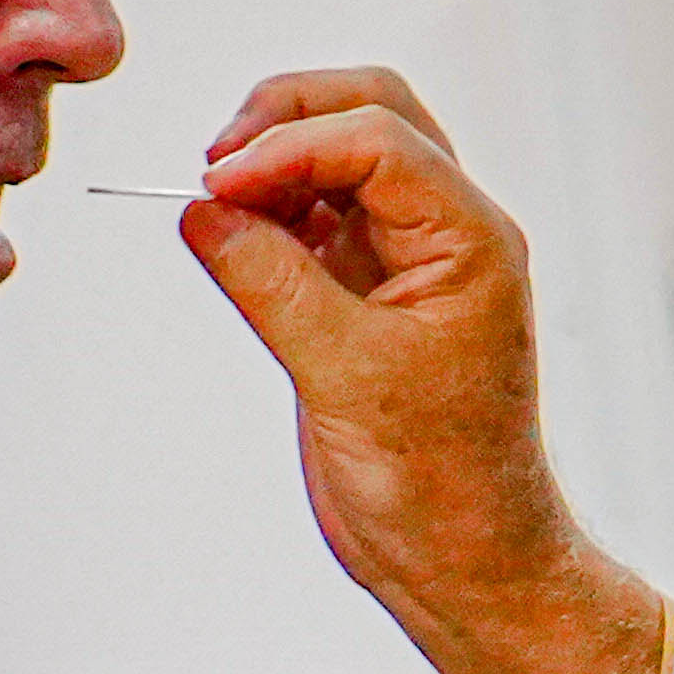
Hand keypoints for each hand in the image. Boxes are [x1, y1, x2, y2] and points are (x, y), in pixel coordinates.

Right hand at [178, 73, 568, 642]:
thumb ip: (270, 282)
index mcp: (471, 240)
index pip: (379, 139)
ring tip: (212, 201)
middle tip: (213, 165)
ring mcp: (408, 258)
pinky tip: (226, 232)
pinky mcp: (368, 292)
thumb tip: (202, 210)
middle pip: (368, 114)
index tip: (216, 182)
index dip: (289, 144)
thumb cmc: (438, 483)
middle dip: (286, 119)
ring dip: (274, 162)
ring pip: (341, 157)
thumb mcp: (345, 377)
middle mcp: (447, 233)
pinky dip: (268, 212)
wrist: (461, 559)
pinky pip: (316, 219)